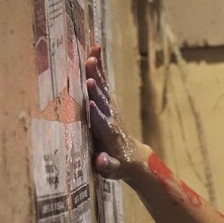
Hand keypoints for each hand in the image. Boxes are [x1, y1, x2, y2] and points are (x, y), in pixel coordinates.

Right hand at [85, 46, 148, 180]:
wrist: (134, 157)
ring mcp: (111, 108)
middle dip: (96, 88)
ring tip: (91, 57)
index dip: (96, 113)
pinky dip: (99, 68)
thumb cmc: (118, 165)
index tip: (89, 102)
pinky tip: (94, 51)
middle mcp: (111, 118)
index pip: (101, 122)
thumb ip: (106, 166)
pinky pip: (103, 83)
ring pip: (103, 88)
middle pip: (103, 101)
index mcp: (109, 135)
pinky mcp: (110, 102)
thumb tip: (100, 161)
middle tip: (89, 73)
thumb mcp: (112, 170)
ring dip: (97, 73)